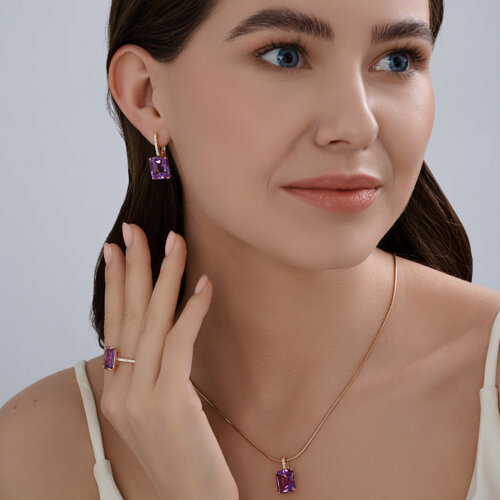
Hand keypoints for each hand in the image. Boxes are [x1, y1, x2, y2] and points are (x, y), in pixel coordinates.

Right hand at [100, 223, 238, 499]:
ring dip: (165, 276)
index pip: (112, 325)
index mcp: (115, 390)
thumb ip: (149, 374)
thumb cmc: (181, 454)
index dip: (115, 284)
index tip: (116, 249)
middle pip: (127, 315)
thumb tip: (160, 334)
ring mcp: (141, 397)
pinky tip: (204, 284)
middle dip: (133, 267)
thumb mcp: (155, 411)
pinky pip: (180, 343)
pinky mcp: (169, 401)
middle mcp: (120, 390)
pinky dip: (192, 310)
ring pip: (152, 321)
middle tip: (135, 229)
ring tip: (173, 241)